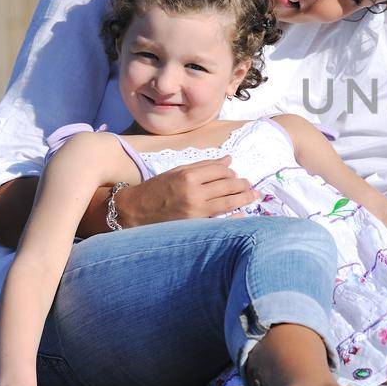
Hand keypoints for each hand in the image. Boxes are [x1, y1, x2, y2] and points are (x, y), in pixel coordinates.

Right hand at [114, 156, 257, 226]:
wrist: (135, 211)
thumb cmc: (156, 189)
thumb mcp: (177, 171)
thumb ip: (204, 166)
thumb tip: (229, 160)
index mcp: (188, 176)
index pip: (220, 170)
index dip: (230, 172)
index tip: (234, 174)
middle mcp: (193, 193)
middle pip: (228, 186)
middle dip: (242, 185)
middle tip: (249, 185)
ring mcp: (195, 211)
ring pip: (228, 202)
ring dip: (244, 198)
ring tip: (252, 195)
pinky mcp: (195, 225)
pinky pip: (221, 221)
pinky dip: (234, 218)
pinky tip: (243, 215)